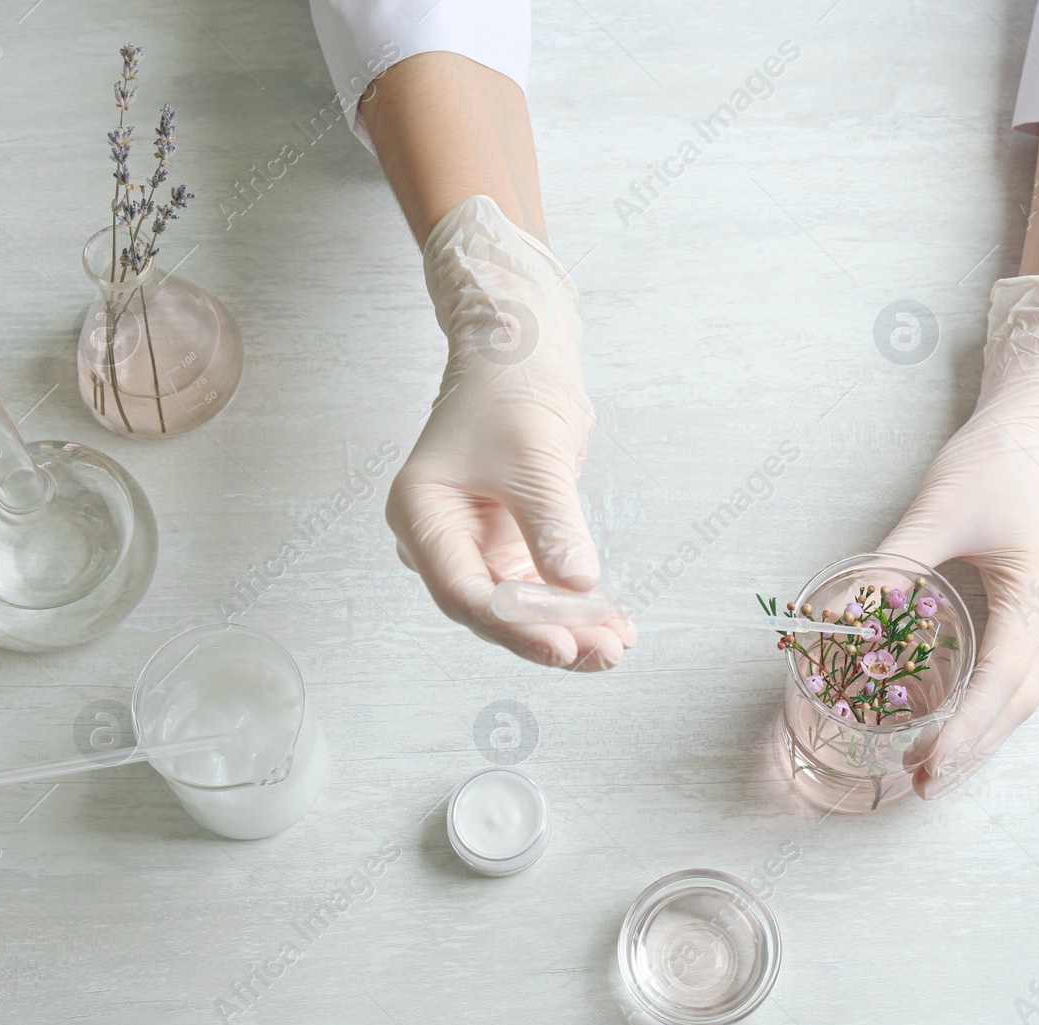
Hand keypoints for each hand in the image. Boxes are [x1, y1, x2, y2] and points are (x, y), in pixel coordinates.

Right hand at [386, 195, 633, 669]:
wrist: (521, 356)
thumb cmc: (511, 392)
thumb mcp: (533, 457)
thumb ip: (553, 525)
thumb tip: (579, 585)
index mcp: (421, 514)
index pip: (464, 591)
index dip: (516, 627)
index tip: (564, 645)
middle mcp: (439, 539)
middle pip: (490, 609)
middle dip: (548, 635)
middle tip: (603, 654)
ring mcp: (471, 545)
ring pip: (517, 607)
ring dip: (568, 628)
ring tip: (617, 646)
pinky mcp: (505, 545)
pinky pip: (537, 589)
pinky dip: (573, 607)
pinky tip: (612, 624)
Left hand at [878, 276, 1038, 796]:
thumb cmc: (999, 455)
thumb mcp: (940, 506)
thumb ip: (895, 562)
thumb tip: (841, 614)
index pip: (1003, 683)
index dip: (965, 733)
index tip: (930, 768)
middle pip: (1020, 701)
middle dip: (974, 749)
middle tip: (924, 784)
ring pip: (1025, 689)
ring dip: (983, 730)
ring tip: (936, 763)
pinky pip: (1020, 664)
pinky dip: (989, 699)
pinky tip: (956, 712)